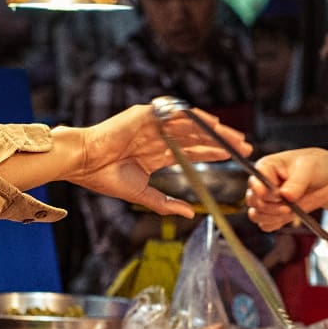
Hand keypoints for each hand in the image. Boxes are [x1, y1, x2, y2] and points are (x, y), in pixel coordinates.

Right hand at [60, 102, 252, 216]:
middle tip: (246, 147)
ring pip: (190, 126)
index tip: (234, 158)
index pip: (192, 152)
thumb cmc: (104, 177)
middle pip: (196, 138)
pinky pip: (175, 115)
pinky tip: (212, 125)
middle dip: (221, 142)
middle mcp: (157, 137)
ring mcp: (152, 125)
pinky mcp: (145, 115)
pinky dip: (194, 119)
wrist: (81, 163)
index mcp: (155, 154)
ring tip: (235, 137)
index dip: (213, 154)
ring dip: (214, 131)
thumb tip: (191, 213)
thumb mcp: (141, 194)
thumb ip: (165, 203)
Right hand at [245, 146, 327, 256]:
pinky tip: (291, 219)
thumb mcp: (313, 167)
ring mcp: (267, 199)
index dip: (264, 192)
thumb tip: (286, 195)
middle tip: (293, 206)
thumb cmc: (321, 166)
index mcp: (266, 166)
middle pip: (253, 202)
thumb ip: (298, 181)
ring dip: (276, 218)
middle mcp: (263, 182)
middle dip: (273, 207)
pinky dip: (278, 225)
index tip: (282, 197)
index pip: (253, 181)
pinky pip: (267, 225)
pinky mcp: (274, 213)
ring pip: (259, 216)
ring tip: (295, 212)